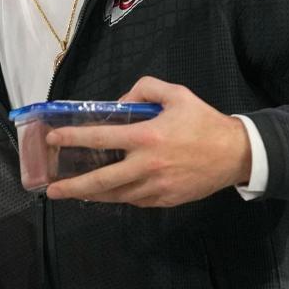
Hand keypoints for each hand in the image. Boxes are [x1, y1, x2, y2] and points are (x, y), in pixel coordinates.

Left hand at [44, 76, 252, 206]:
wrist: (237, 154)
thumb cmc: (204, 122)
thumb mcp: (176, 94)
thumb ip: (144, 89)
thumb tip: (117, 102)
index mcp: (147, 136)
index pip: (101, 138)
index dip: (73, 138)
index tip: (53, 139)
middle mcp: (147, 165)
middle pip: (101, 181)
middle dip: (72, 186)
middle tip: (51, 189)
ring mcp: (156, 187)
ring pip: (116, 196)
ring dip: (91, 195)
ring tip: (72, 193)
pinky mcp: (165, 200)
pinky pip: (134, 200)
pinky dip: (118, 196)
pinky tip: (106, 193)